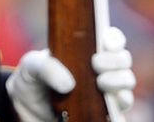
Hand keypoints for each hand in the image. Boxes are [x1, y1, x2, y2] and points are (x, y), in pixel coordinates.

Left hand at [6, 28, 136, 121]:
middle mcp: (101, 71)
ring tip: (101, 83)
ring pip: (126, 85)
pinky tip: (108, 106)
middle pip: (123, 61)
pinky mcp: (105, 115)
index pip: (111, 40)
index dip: (114, 39)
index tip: (106, 42)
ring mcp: (105, 94)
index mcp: (87, 51)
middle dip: (115, 60)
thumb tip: (69, 84)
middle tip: (96, 64)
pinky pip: (120, 113)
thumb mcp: (31, 67)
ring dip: (119, 82)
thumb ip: (45, 67)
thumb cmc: (33, 80)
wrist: (27, 109)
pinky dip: (118, 108)